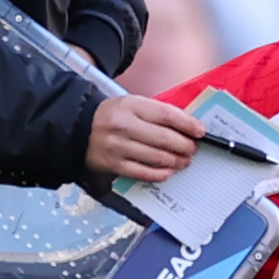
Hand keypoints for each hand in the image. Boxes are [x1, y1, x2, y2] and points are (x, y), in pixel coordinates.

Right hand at [86, 94, 203, 182]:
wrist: (78, 129)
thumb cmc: (113, 116)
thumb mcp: (131, 104)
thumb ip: (156, 113)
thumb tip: (187, 127)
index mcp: (131, 106)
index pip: (166, 114)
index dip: (187, 124)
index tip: (200, 131)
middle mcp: (124, 126)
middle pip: (164, 138)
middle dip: (185, 146)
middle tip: (193, 149)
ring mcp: (118, 147)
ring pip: (156, 157)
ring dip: (176, 161)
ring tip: (184, 161)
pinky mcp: (113, 165)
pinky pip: (142, 173)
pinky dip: (159, 174)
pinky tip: (168, 171)